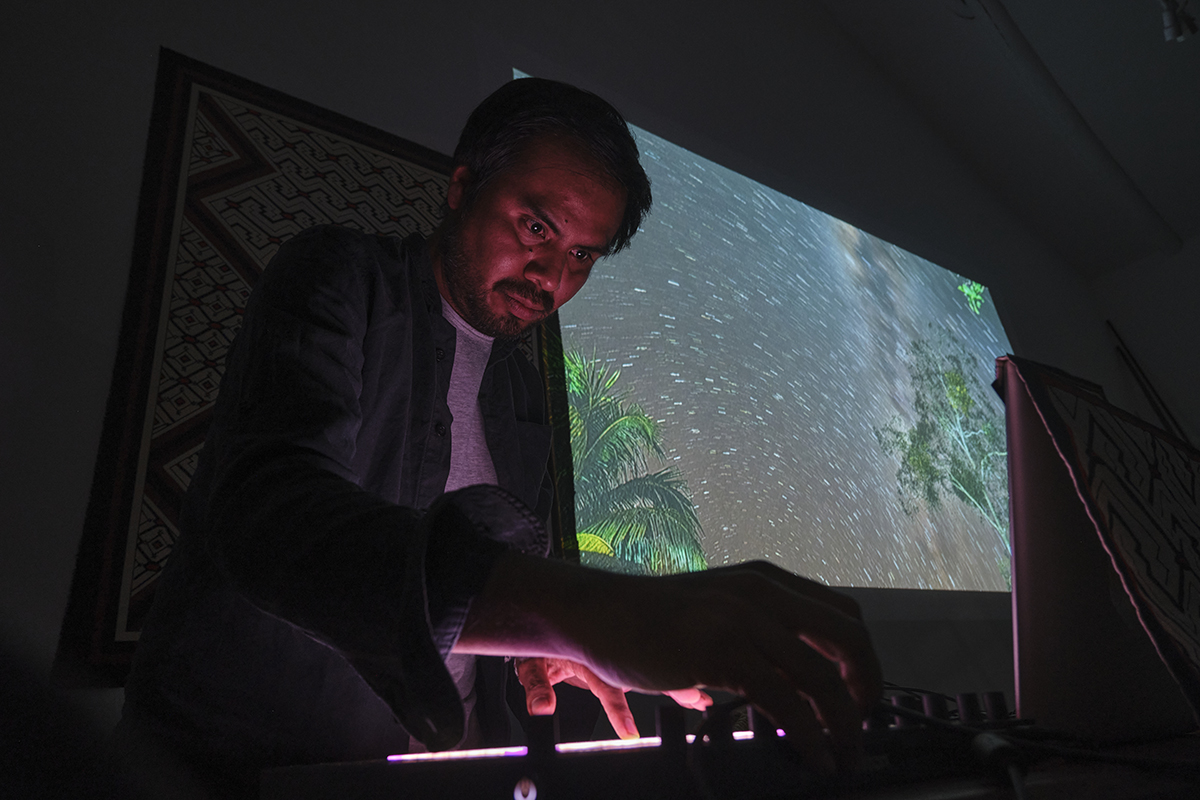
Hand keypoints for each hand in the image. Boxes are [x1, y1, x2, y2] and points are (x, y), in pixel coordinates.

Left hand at [515, 657, 711, 738]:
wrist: (542, 613)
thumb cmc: (538, 640)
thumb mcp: (530, 661)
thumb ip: (536, 684)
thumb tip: (542, 707)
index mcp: (586, 652)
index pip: (606, 684)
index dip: (618, 709)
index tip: (630, 731)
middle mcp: (607, 650)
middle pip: (642, 670)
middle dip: (670, 683)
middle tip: (695, 698)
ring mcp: (616, 653)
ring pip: (651, 668)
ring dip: (676, 681)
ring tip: (700, 697)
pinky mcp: (620, 656)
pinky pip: (647, 668)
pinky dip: (669, 678)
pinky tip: (689, 690)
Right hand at [579, 561, 881, 772]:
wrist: (597, 612)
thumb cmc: (650, 617)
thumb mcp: (716, 608)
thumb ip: (754, 632)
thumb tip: (786, 683)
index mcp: (766, 581)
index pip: (843, 614)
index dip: (862, 659)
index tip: (858, 695)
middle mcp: (763, 592)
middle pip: (849, 639)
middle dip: (867, 689)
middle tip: (861, 725)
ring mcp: (743, 619)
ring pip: (821, 677)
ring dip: (843, 725)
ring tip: (843, 753)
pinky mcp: (721, 652)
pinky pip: (785, 702)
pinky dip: (809, 735)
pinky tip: (812, 755)